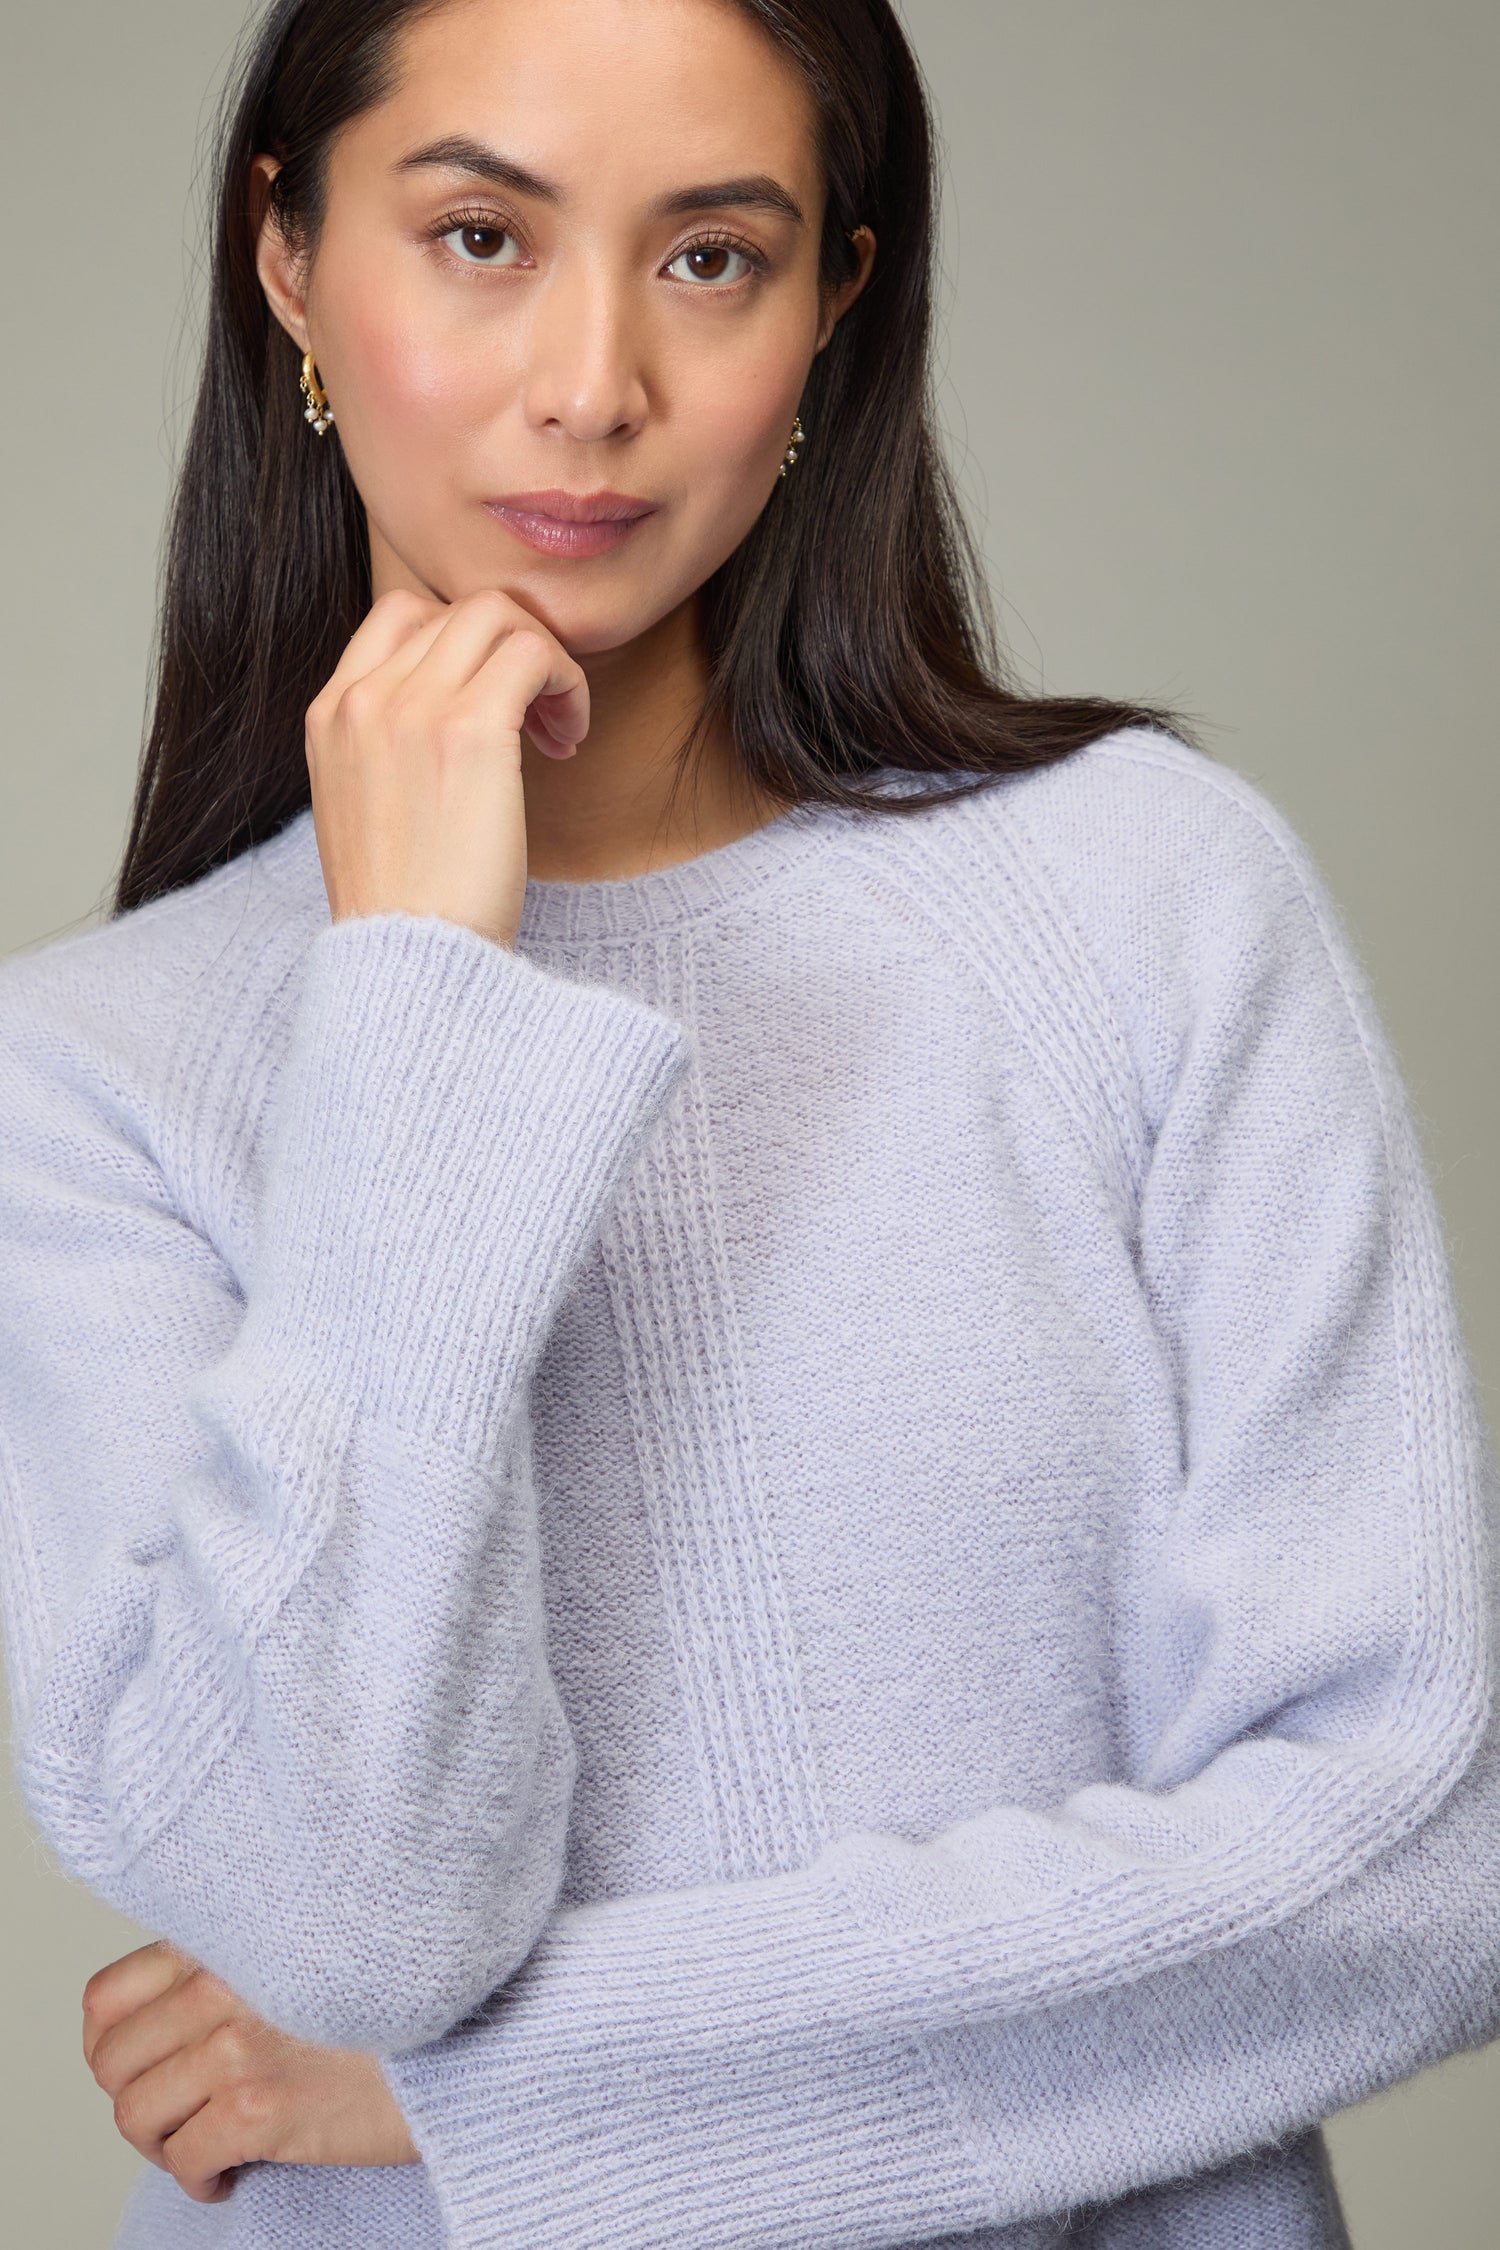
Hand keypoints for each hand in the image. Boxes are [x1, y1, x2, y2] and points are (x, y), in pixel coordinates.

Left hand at [82, 1940, 418, 2203]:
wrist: (474, 2022)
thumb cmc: (402, 1986)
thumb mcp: (310, 1945)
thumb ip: (242, 1961)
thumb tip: (181, 2016)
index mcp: (228, 1939)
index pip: (107, 1997)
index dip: (112, 2046)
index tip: (144, 2067)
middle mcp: (220, 1984)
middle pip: (112, 2062)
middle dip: (136, 2099)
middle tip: (176, 2116)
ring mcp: (238, 2045)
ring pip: (136, 2114)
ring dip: (162, 2143)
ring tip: (202, 2146)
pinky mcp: (263, 2107)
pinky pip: (185, 2159)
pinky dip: (197, 2179)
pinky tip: (231, 2173)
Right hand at [305, 585, 589, 950]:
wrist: (410, 965)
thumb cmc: (407, 912)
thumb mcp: (368, 814)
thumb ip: (389, 752)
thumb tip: (453, 722)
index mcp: (330, 716)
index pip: (400, 618)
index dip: (462, 647)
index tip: (493, 707)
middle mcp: (362, 700)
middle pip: (454, 610)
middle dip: (510, 651)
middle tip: (538, 719)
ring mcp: (411, 708)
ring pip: (498, 617)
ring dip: (544, 661)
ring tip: (557, 730)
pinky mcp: (470, 730)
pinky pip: (535, 653)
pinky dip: (566, 682)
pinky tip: (568, 739)